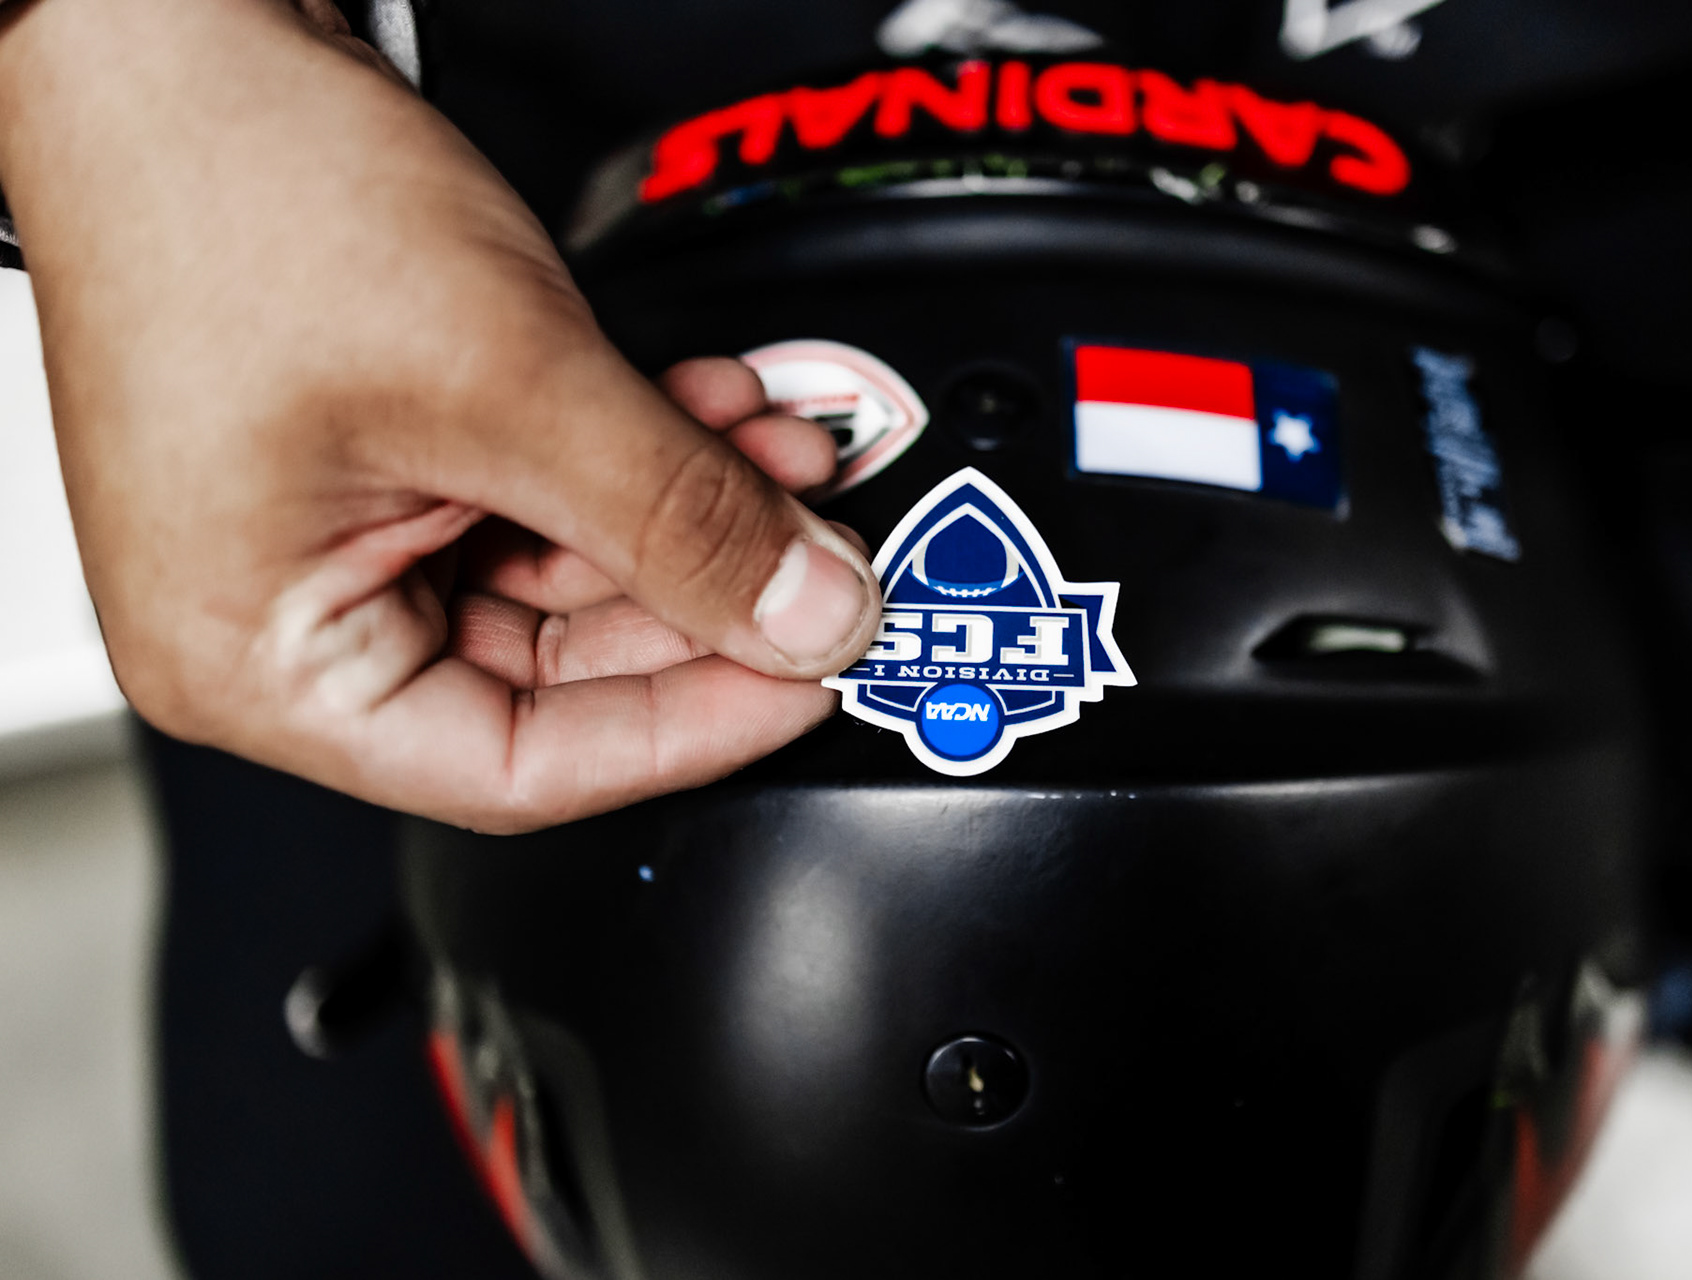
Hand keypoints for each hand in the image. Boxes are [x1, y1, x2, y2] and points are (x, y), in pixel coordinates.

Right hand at [0, 0, 881, 831]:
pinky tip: (726, 414)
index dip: (694, 728)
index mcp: (265, 664)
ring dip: (693, 508)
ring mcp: (344, 532)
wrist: (167, 29)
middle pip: (562, 671)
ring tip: (795, 459)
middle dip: (711, 593)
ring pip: (574, 569)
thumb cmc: (235, 185)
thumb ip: (679, 516)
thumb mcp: (507, 381)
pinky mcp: (392, 452)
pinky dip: (643, 453)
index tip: (813, 680)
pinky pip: (547, 489)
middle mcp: (294, 619)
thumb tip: (812, 616)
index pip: (526, 769)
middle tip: (828, 560)